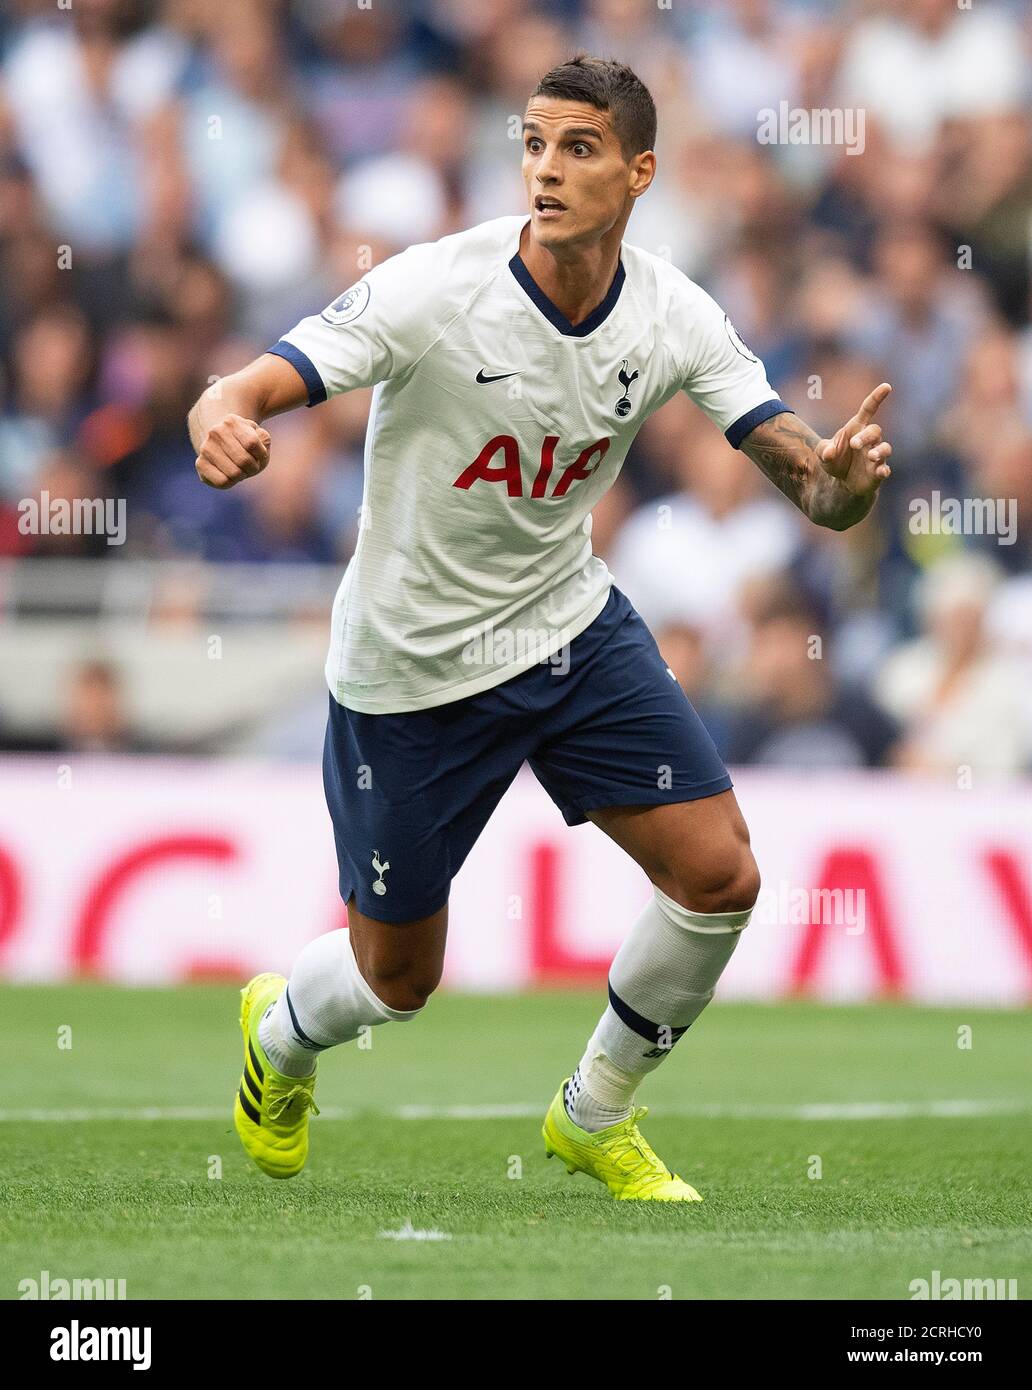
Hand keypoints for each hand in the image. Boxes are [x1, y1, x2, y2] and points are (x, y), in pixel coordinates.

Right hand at [195, 414, 270, 489]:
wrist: (219, 442)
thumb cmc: (244, 442)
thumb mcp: (258, 435)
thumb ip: (264, 439)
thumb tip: (257, 444)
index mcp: (231, 422)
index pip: (252, 443)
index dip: (262, 454)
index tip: (260, 454)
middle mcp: (215, 433)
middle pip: (244, 461)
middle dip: (253, 468)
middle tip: (251, 466)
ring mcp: (205, 448)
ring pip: (234, 474)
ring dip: (243, 476)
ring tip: (240, 469)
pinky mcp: (200, 464)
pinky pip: (222, 482)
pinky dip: (231, 483)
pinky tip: (229, 475)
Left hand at [817, 382, 892, 498]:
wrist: (841, 482)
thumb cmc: (834, 460)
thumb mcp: (823, 454)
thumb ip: (823, 450)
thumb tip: (830, 453)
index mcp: (857, 428)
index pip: (869, 409)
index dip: (877, 397)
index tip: (886, 386)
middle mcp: (869, 440)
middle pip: (875, 430)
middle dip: (866, 436)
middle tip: (854, 445)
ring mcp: (875, 455)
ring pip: (886, 448)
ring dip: (879, 451)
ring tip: (871, 456)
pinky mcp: (877, 472)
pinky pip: (885, 469)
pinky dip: (884, 470)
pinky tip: (882, 472)